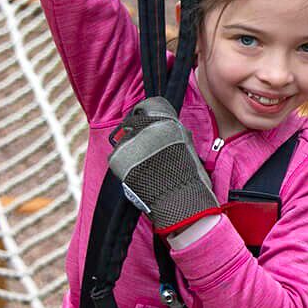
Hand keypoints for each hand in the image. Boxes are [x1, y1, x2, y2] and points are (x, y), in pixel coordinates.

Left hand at [106, 96, 217, 234]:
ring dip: (129, 151)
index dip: (145, 113)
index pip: (149, 105)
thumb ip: (176, 134)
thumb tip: (168, 128)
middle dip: (136, 134)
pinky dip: (122, 166)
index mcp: (168, 123)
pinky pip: (116, 157)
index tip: (143, 119)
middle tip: (141, 150)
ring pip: (124, 141)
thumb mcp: (188, 148)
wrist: (179, 202)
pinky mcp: (118, 157)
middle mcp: (148, 128)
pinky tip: (135, 176)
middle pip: (133, 123)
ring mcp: (131, 142)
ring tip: (142, 168)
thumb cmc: (190, 180)